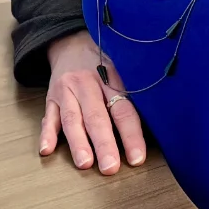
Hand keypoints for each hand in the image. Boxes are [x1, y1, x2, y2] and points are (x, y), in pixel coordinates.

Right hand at [41, 30, 145, 174]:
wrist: (71, 42)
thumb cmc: (102, 61)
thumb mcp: (122, 66)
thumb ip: (134, 92)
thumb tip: (162, 121)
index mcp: (110, 78)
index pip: (123, 109)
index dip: (130, 134)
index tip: (137, 158)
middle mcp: (87, 83)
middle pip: (96, 116)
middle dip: (104, 143)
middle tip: (110, 167)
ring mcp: (67, 90)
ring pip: (72, 118)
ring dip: (78, 142)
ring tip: (84, 163)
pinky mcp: (51, 97)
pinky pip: (49, 116)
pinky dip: (47, 133)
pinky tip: (47, 149)